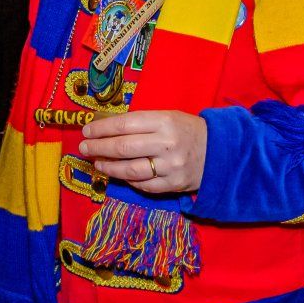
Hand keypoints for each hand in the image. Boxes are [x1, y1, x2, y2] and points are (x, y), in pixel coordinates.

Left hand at [78, 109, 207, 193]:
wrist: (219, 152)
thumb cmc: (187, 130)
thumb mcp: (168, 117)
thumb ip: (141, 122)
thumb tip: (106, 128)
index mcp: (165, 121)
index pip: (125, 124)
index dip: (102, 128)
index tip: (87, 130)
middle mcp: (166, 144)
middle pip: (123, 148)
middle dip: (99, 147)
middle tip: (83, 147)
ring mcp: (170, 167)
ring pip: (130, 170)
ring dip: (108, 167)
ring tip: (97, 162)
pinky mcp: (172, 185)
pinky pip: (143, 185)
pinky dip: (127, 179)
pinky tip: (118, 174)